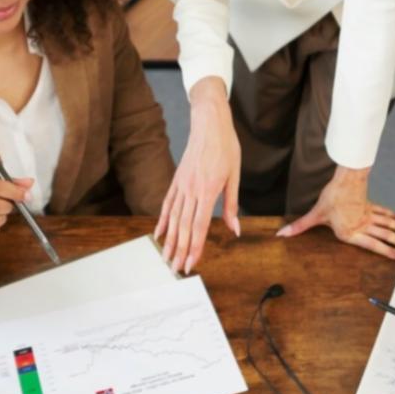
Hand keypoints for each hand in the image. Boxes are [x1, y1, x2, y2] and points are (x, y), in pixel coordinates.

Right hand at [155, 78, 241, 273]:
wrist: (209, 123)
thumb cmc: (226, 147)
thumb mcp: (235, 175)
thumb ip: (231, 204)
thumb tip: (235, 229)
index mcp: (207, 190)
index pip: (199, 226)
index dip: (195, 248)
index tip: (191, 264)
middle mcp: (191, 190)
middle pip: (183, 227)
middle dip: (179, 251)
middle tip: (175, 270)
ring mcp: (181, 185)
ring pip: (173, 219)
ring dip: (169, 241)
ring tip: (165, 258)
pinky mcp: (176, 180)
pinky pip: (167, 204)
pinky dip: (162, 221)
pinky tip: (159, 234)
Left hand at [275, 165, 394, 260]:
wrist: (345, 177)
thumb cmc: (332, 196)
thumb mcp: (316, 214)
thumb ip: (300, 227)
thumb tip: (282, 234)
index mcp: (352, 232)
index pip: (374, 245)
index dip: (389, 252)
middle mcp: (364, 225)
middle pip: (386, 237)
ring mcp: (370, 216)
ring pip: (390, 227)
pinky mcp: (372, 207)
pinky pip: (388, 215)